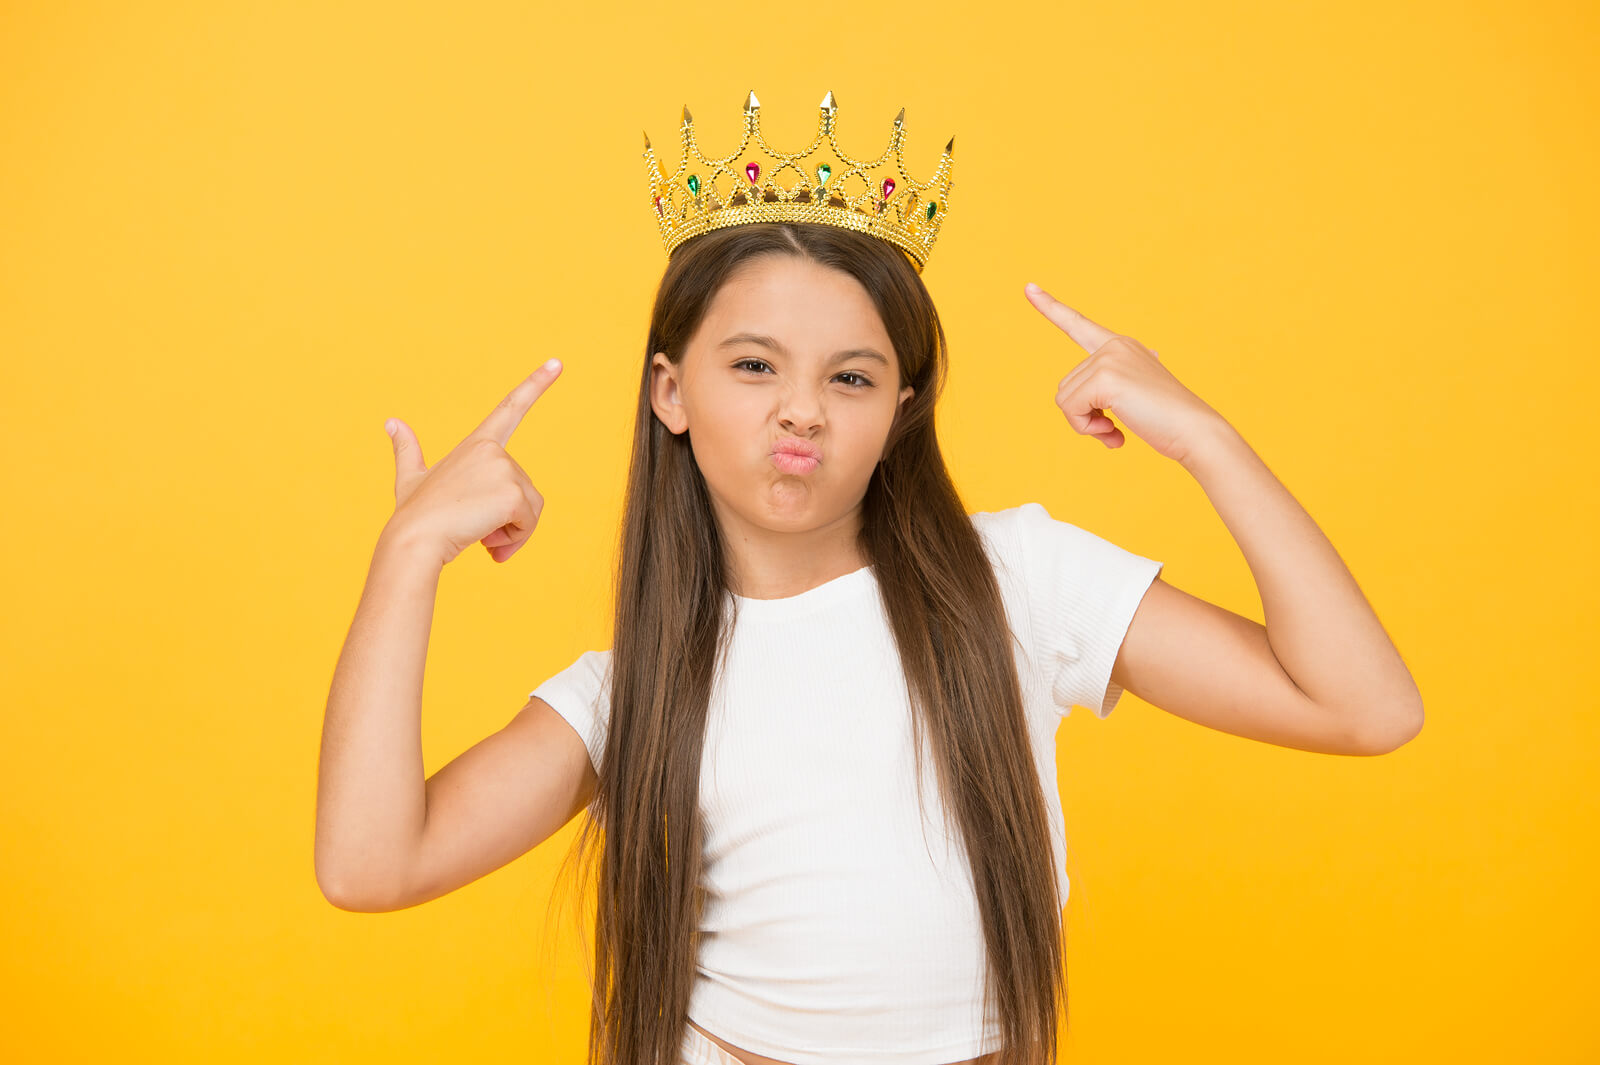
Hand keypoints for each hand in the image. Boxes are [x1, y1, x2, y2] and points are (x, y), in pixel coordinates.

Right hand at [380, 359, 563, 565]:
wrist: (414, 542)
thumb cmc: (413, 515)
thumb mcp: (410, 478)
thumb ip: (407, 450)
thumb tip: (391, 422)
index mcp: (476, 444)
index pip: (510, 408)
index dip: (535, 384)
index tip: (557, 363)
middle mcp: (492, 450)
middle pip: (525, 490)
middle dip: (510, 518)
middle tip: (481, 532)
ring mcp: (503, 469)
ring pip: (530, 509)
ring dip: (513, 532)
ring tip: (482, 537)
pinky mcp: (512, 493)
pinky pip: (529, 523)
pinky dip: (515, 540)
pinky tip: (488, 544)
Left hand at [1023, 282, 1226, 464]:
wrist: (1194, 431)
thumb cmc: (1167, 421)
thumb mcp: (1135, 398)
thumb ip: (1113, 396)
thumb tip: (1108, 424)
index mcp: (1121, 346)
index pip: (1078, 324)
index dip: (1051, 308)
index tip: (1028, 288)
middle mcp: (1114, 345)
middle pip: (1066, 386)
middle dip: (1083, 415)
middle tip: (1113, 427)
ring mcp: (1109, 358)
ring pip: (1064, 400)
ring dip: (1085, 424)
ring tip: (1116, 430)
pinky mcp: (1105, 378)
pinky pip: (1070, 410)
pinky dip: (1085, 429)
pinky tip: (1114, 434)